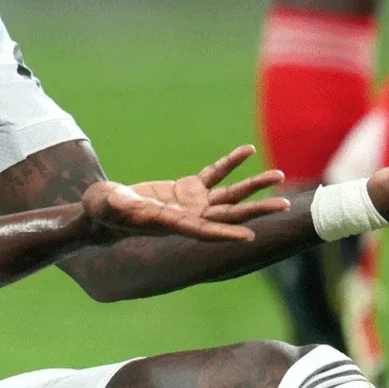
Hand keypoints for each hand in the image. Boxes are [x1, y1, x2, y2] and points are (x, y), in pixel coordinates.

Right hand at [81, 145, 288, 242]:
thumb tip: (120, 199)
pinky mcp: (187, 189)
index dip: (226, 233)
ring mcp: (191, 204)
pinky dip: (230, 163)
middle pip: (229, 214)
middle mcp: (188, 217)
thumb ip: (117, 203)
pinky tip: (247, 151)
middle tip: (285, 206)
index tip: (249, 236)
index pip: (203, 230)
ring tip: (279, 175)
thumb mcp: (107, 204)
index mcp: (171, 224)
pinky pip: (215, 174)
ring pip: (229, 194)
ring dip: (254, 186)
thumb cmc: (102, 211)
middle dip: (257, 210)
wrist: (104, 210)